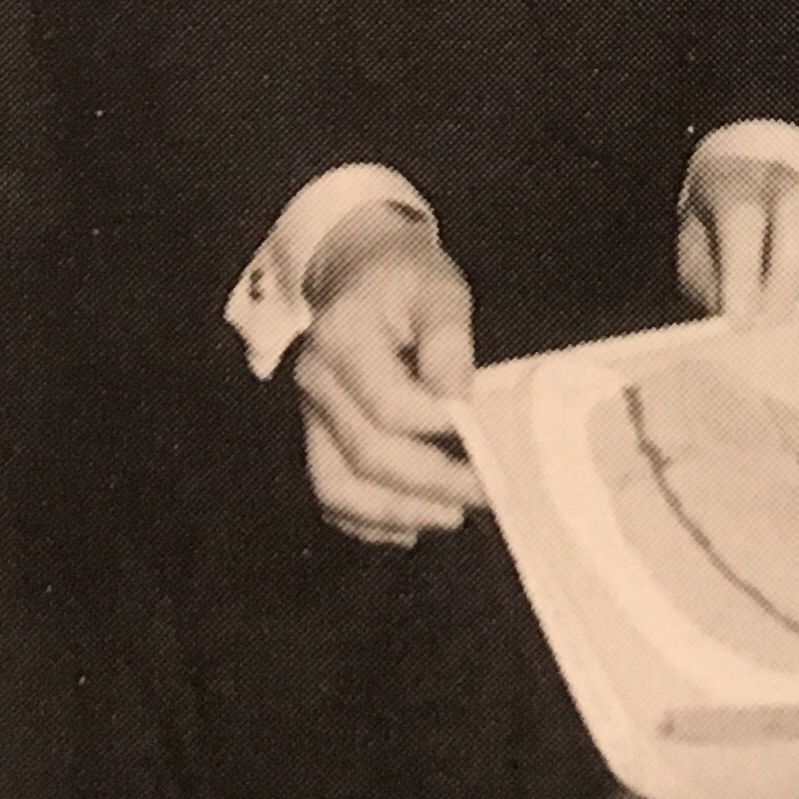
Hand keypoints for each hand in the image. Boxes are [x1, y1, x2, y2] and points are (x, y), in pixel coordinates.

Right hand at [291, 207, 486, 544]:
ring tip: (451, 518)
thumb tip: (458, 400)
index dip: (439, 429)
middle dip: (431, 483)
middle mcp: (316, 382)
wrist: (357, 271)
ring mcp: (309, 415)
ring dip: (396, 512)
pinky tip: (410, 527)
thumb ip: (448, 340)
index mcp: (342, 339)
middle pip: (365, 454)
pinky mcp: (315, 436)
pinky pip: (329, 492)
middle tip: (489, 492)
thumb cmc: (405, 279)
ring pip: (337, 485)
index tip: (488, 438)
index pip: (388, 405)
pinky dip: (367, 521)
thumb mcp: (439, 288)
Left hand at [678, 136, 798, 316]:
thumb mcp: (700, 266)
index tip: (743, 319)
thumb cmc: (721, 244)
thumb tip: (746, 322)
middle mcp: (782, 172)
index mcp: (729, 182)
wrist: (751, 208)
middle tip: (785, 315)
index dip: (743, 269)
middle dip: (794, 269)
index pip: (741, 215)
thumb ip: (717, 289)